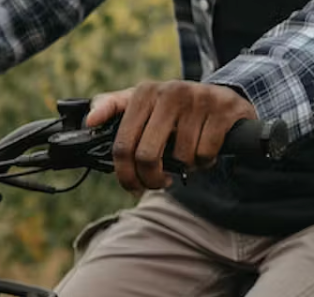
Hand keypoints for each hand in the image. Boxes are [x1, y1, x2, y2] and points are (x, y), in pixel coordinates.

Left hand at [84, 81, 257, 192]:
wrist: (223, 97)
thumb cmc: (172, 111)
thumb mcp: (141, 104)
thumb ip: (111, 109)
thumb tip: (89, 120)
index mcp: (144, 93)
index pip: (122, 146)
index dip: (125, 175)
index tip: (132, 186)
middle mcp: (170, 92)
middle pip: (147, 156)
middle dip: (152, 180)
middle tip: (159, 183)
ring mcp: (199, 99)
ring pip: (181, 158)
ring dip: (185, 167)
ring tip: (187, 156)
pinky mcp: (224, 109)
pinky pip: (205, 153)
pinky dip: (205, 161)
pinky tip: (204, 150)